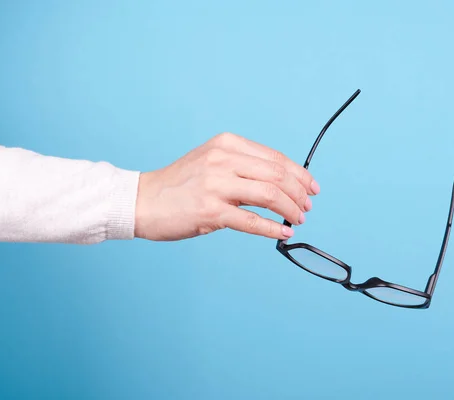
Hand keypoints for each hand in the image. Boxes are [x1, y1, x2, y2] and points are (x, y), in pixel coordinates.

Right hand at [134, 132, 319, 240]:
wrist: (142, 200)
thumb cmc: (180, 184)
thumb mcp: (212, 161)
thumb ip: (243, 167)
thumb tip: (281, 185)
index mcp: (227, 144)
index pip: (275, 158)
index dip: (299, 174)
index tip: (312, 188)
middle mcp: (223, 160)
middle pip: (277, 175)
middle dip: (299, 193)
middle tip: (307, 207)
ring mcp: (216, 185)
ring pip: (270, 195)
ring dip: (290, 209)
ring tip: (297, 219)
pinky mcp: (210, 211)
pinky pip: (251, 221)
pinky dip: (272, 228)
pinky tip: (282, 233)